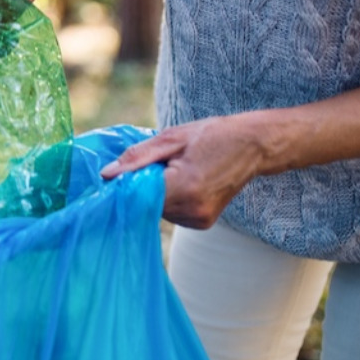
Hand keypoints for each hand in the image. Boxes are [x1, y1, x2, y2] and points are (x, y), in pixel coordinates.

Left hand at [99, 114, 273, 228]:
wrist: (253, 146)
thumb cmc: (212, 135)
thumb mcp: (171, 138)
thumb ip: (137, 158)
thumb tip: (106, 175)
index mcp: (184, 188)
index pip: (138, 196)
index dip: (126, 184)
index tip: (122, 173)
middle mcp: (192, 210)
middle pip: (147, 204)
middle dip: (144, 185)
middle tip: (160, 163)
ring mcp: (199, 221)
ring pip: (158, 211)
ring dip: (158, 193)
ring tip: (175, 170)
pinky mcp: (202, 224)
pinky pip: (172, 214)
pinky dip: (170, 199)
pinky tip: (184, 182)